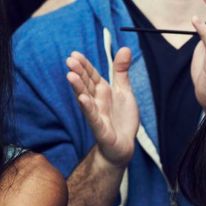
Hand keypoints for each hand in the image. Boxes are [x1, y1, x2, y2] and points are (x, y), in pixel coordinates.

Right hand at [66, 48, 138, 167]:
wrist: (123, 145)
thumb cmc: (121, 118)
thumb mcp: (124, 91)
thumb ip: (121, 71)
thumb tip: (124, 48)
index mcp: (102, 91)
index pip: (91, 76)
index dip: (84, 66)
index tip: (75, 54)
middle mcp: (97, 101)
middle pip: (86, 85)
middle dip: (79, 73)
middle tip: (70, 60)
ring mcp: (97, 114)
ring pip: (86, 99)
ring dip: (78, 88)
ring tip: (71, 76)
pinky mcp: (100, 129)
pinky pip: (93, 117)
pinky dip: (88, 108)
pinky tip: (83, 99)